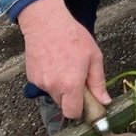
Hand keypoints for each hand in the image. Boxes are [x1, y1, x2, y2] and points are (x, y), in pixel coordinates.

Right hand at [16, 0, 107, 120]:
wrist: (46, 22)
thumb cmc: (73, 37)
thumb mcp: (94, 57)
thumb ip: (98, 82)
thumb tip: (104, 101)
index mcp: (70, 84)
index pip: (72, 113)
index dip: (80, 110)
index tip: (86, 102)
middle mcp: (53, 86)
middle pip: (63, 105)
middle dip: (72, 97)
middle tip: (78, 79)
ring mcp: (40, 82)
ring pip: (54, 94)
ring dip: (61, 88)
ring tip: (65, 66)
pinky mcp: (31, 77)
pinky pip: (45, 85)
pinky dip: (50, 79)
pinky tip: (54, 63)